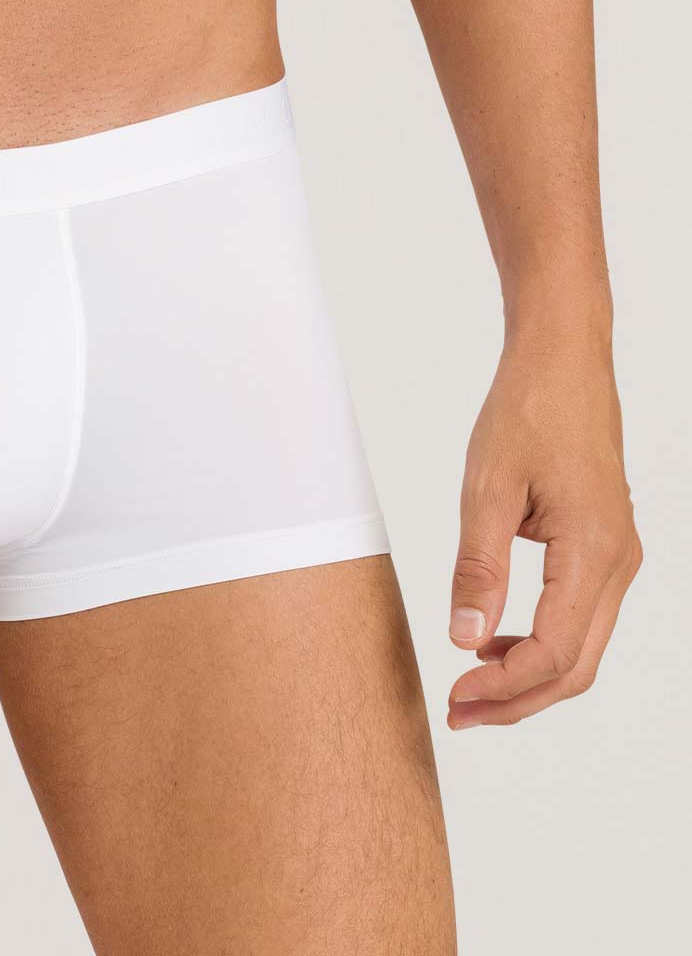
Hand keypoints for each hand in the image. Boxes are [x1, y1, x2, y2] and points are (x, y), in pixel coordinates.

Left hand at [447, 328, 640, 727]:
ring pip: (582, 647)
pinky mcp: (606, 548)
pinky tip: (496, 639)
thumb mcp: (487, 486)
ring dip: (528, 676)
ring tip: (470, 685)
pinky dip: (542, 642)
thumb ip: (478, 566)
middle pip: (576, 667)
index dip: (504, 685)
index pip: (554, 652)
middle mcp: (618, 562)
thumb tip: (465, 638)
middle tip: (459, 713)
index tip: (455, 693)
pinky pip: (581, 617)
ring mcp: (618, 557)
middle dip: (517, 700)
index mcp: (593, 550)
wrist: (564, 360)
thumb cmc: (528, 410)